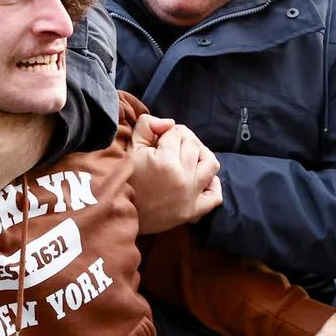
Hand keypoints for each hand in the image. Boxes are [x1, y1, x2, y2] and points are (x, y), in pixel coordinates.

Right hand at [129, 115, 221, 234]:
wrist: (120, 212)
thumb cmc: (124, 178)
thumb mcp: (131, 148)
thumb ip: (148, 126)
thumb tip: (169, 123)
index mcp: (165, 162)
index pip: (176, 133)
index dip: (167, 133)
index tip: (158, 140)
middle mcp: (182, 177)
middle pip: (193, 145)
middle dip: (182, 140)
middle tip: (170, 146)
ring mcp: (190, 195)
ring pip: (210, 164)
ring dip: (202, 155)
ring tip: (190, 156)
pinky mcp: (192, 211)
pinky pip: (215, 196)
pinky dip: (213, 185)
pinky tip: (202, 178)